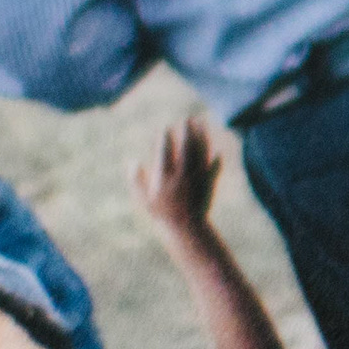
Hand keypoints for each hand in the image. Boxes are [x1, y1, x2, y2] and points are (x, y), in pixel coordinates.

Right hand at [133, 115, 221, 234]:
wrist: (184, 229)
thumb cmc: (161, 214)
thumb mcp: (144, 199)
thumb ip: (137, 180)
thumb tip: (132, 161)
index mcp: (164, 177)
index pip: (165, 153)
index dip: (165, 139)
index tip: (165, 128)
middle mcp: (182, 175)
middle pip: (186, 149)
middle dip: (187, 132)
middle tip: (187, 119)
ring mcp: (197, 179)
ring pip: (201, 154)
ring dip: (202, 138)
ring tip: (202, 125)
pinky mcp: (208, 184)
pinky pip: (213, 167)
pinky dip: (215, 159)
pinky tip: (216, 151)